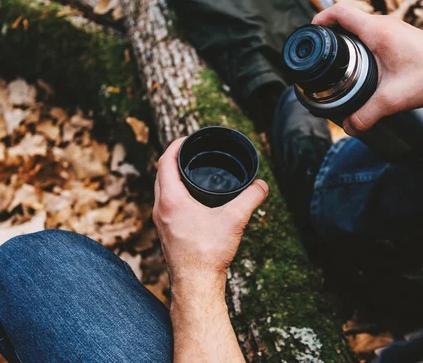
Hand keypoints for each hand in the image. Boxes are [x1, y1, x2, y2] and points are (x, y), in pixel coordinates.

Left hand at [153, 138, 268, 285]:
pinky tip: (189, 200)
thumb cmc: (209, 253)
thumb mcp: (235, 219)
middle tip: (189, 151)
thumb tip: (263, 185)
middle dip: (173, 159)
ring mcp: (160, 222)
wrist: (196, 284)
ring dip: (170, 177)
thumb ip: (251, 198)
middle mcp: (160, 208)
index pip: (165, 161)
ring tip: (189, 171)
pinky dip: (173, 193)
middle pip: (160, 174)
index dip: (175, 146)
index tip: (187, 138)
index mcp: (171, 200)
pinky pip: (164, 204)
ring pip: (161, 190)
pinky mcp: (165, 233)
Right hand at [312, 3, 422, 135]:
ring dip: (348, 38)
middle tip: (321, 52)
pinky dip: (362, 43)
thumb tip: (348, 127)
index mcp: (377, 31)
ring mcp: (395, 29)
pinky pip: (375, 33)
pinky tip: (363, 64)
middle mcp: (385, 24)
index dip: (321, 19)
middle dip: (331, 32)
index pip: (340, 12)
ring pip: (362, 26)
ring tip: (338, 60)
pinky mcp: (403, 37)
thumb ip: (367, 114)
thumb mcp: (393, 99)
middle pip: (348, 19)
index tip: (312, 33)